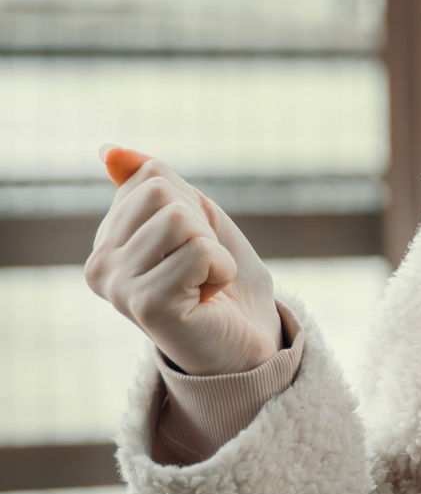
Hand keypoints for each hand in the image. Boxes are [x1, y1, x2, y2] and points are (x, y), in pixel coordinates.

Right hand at [85, 148, 281, 376]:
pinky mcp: (146, 305)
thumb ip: (154, 182)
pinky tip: (207, 298)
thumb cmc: (221, 280)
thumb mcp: (194, 218)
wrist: (248, 342)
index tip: (192, 245)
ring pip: (181, 221)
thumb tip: (110, 151)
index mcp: (107, 241)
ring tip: (203, 282)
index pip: (150, 177)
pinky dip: (222, 269)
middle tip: (201, 267)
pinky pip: (200, 252)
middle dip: (202, 224)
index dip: (192, 205)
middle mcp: (99, 265)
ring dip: (214, 249)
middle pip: (162, 193)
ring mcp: (118, 287)